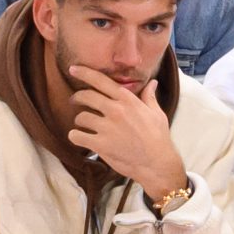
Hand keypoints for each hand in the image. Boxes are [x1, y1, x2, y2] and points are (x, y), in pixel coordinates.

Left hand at [67, 65, 186, 200]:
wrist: (157, 163)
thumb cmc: (159, 138)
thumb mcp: (157, 114)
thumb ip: (149, 97)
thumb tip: (153, 83)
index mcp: (128, 101)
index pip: (101, 81)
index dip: (85, 73)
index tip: (73, 69)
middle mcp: (116, 111)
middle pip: (86, 96)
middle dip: (77, 97)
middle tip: (75, 100)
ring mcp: (107, 128)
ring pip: (80, 117)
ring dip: (79, 121)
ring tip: (83, 125)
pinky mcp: (100, 144)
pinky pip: (77, 136)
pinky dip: (75, 136)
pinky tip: (79, 138)